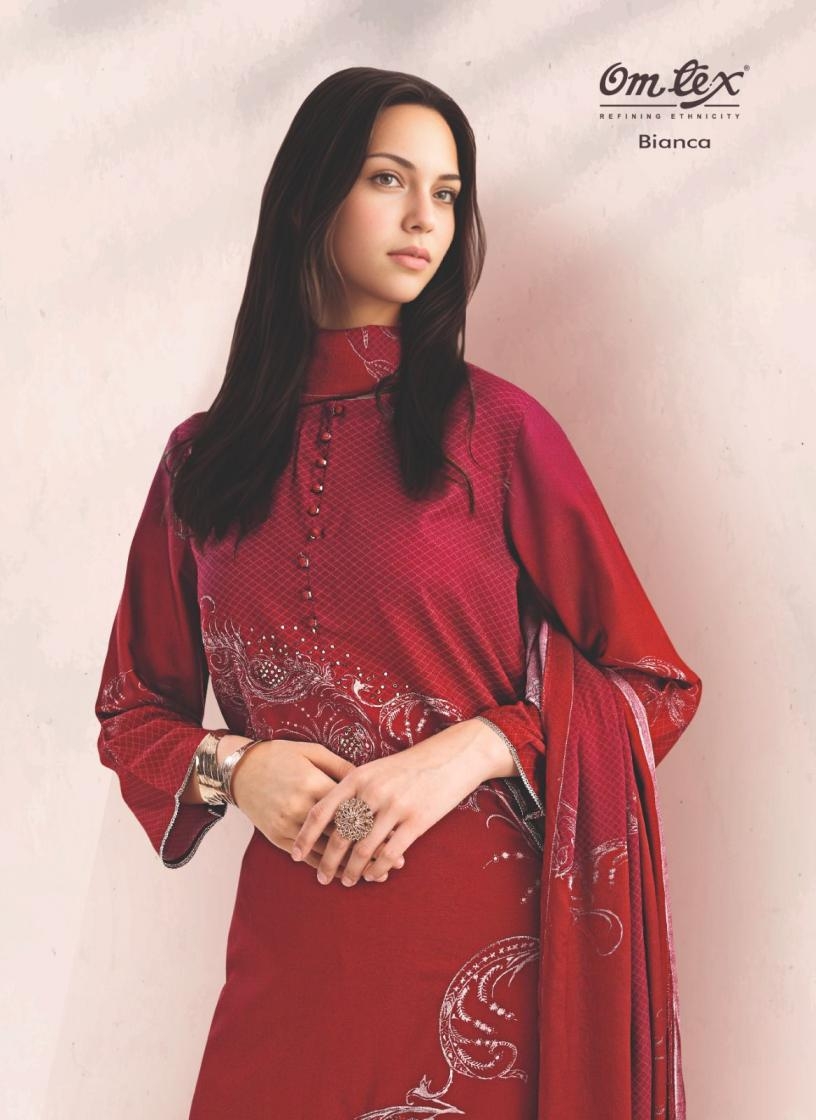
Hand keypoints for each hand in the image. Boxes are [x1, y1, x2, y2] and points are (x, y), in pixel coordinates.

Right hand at [230, 739, 395, 882]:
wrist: (241, 769)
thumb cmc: (282, 756)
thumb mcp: (313, 753)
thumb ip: (342, 769)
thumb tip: (370, 784)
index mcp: (313, 783)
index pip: (349, 808)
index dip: (374, 824)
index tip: (396, 834)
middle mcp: (300, 806)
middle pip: (340, 834)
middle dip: (367, 850)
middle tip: (393, 863)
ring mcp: (287, 824)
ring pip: (324, 851)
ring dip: (350, 865)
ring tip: (374, 874)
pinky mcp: (277, 836)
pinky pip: (305, 856)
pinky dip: (326, 866)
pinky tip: (343, 873)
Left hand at [290, 719, 500, 887]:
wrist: (450, 757)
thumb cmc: (409, 766)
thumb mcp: (375, 769)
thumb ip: (351, 790)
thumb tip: (328, 820)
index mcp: (357, 777)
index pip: (322, 811)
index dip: (306, 836)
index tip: (295, 854)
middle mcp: (372, 792)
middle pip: (340, 835)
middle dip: (327, 862)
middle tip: (321, 878)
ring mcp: (394, 807)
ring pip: (363, 850)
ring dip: (351, 871)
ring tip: (346, 881)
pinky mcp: (416, 821)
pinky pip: (388, 853)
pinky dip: (376, 869)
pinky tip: (372, 876)